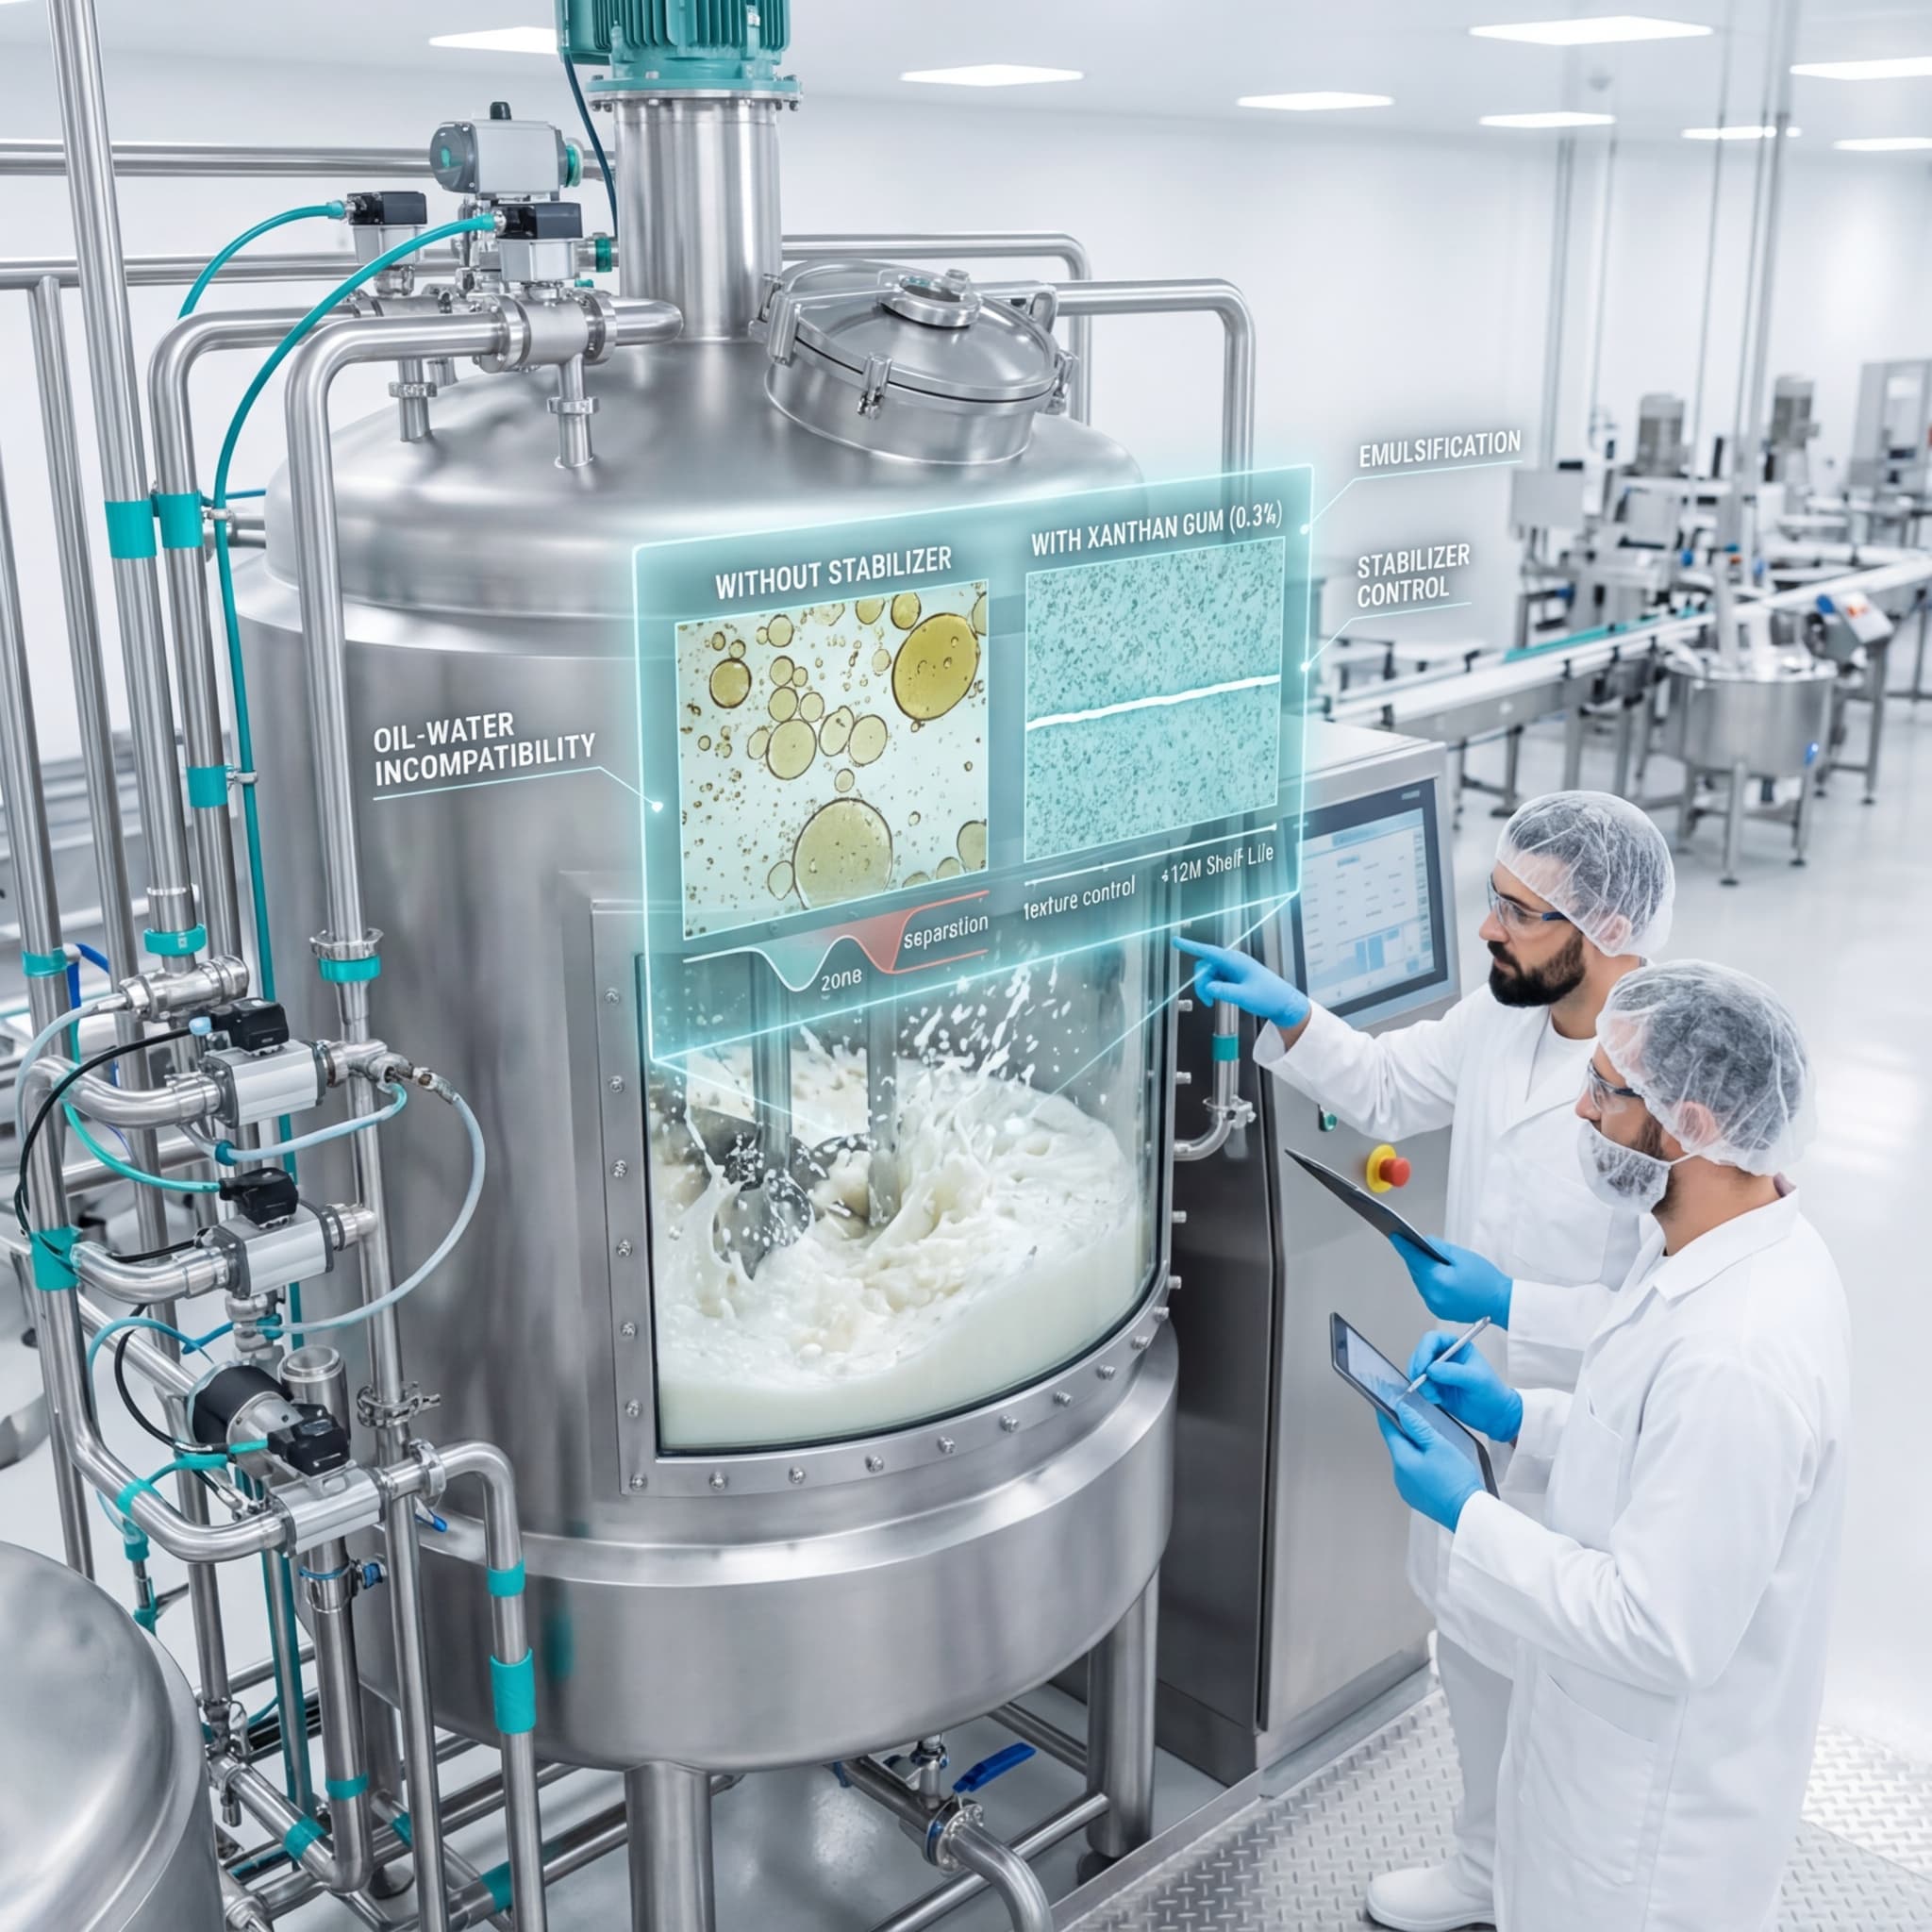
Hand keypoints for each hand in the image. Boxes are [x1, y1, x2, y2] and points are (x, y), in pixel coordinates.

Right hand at [1172, 938, 1310, 1030]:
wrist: (1282, 1003)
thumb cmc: (1269, 996)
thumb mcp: (1245, 996)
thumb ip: (1224, 991)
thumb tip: (1208, 988)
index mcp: (1236, 961)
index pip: (1209, 951)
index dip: (1190, 946)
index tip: (1176, 941)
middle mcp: (1232, 962)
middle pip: (1204, 966)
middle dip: (1201, 983)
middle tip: (1207, 1000)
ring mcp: (1232, 969)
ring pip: (1207, 974)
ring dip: (1206, 988)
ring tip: (1213, 1001)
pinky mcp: (1232, 977)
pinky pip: (1214, 979)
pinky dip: (1211, 989)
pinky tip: (1217, 998)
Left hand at [1377, 1401, 1483, 1530]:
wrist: (1468, 1513)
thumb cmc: (1456, 1480)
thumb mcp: (1439, 1445)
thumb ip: (1418, 1426)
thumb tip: (1402, 1410)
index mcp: (1402, 1460)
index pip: (1387, 1429)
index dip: (1387, 1412)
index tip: (1386, 1401)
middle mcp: (1399, 1475)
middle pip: (1398, 1444)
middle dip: (1406, 1432)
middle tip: (1421, 1420)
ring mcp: (1406, 1488)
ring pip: (1407, 1459)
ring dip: (1415, 1450)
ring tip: (1434, 1445)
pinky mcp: (1416, 1496)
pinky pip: (1413, 1474)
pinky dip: (1420, 1465)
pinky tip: (1436, 1464)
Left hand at [1391, 1235, 1513, 1327]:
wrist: (1501, 1303)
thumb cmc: (1487, 1281)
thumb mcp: (1463, 1257)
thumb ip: (1440, 1248)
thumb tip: (1425, 1241)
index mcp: (1438, 1280)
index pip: (1414, 1259)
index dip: (1403, 1246)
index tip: (1395, 1236)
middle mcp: (1433, 1295)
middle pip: (1416, 1271)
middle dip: (1414, 1257)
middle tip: (1410, 1242)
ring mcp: (1435, 1305)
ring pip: (1420, 1282)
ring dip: (1421, 1270)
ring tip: (1423, 1256)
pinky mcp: (1439, 1311)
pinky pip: (1427, 1292)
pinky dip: (1428, 1281)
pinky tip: (1434, 1273)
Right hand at [1407, 1330, 1522, 1442]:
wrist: (1494, 1416)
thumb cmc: (1492, 1393)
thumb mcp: (1476, 1380)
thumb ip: (1454, 1372)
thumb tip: (1431, 1368)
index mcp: (1458, 1346)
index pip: (1433, 1339)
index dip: (1424, 1350)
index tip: (1423, 1366)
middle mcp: (1446, 1357)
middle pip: (1421, 1353)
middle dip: (1419, 1368)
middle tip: (1421, 1381)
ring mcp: (1439, 1372)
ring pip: (1418, 1370)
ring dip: (1422, 1383)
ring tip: (1435, 1394)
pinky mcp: (1435, 1387)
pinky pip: (1421, 1385)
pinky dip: (1424, 1392)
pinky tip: (1437, 1399)